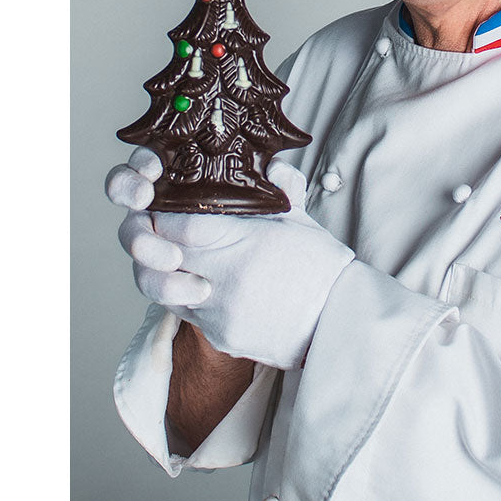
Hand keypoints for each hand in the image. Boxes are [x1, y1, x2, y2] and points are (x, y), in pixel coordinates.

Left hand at [106, 150, 353, 367]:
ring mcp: (221, 313)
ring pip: (167, 288)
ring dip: (167, 272)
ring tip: (182, 260)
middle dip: (160, 239)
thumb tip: (269, 163)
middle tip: (168, 228)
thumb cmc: (323, 268)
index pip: (180, 225)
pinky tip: (206, 285)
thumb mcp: (301, 219)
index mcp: (246, 244)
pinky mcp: (221, 337)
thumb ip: (279, 187)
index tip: (170, 206)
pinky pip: (186, 314)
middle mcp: (227, 281)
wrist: (341, 323)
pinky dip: (188, 297)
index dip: (169, 213)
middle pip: (165, 256)